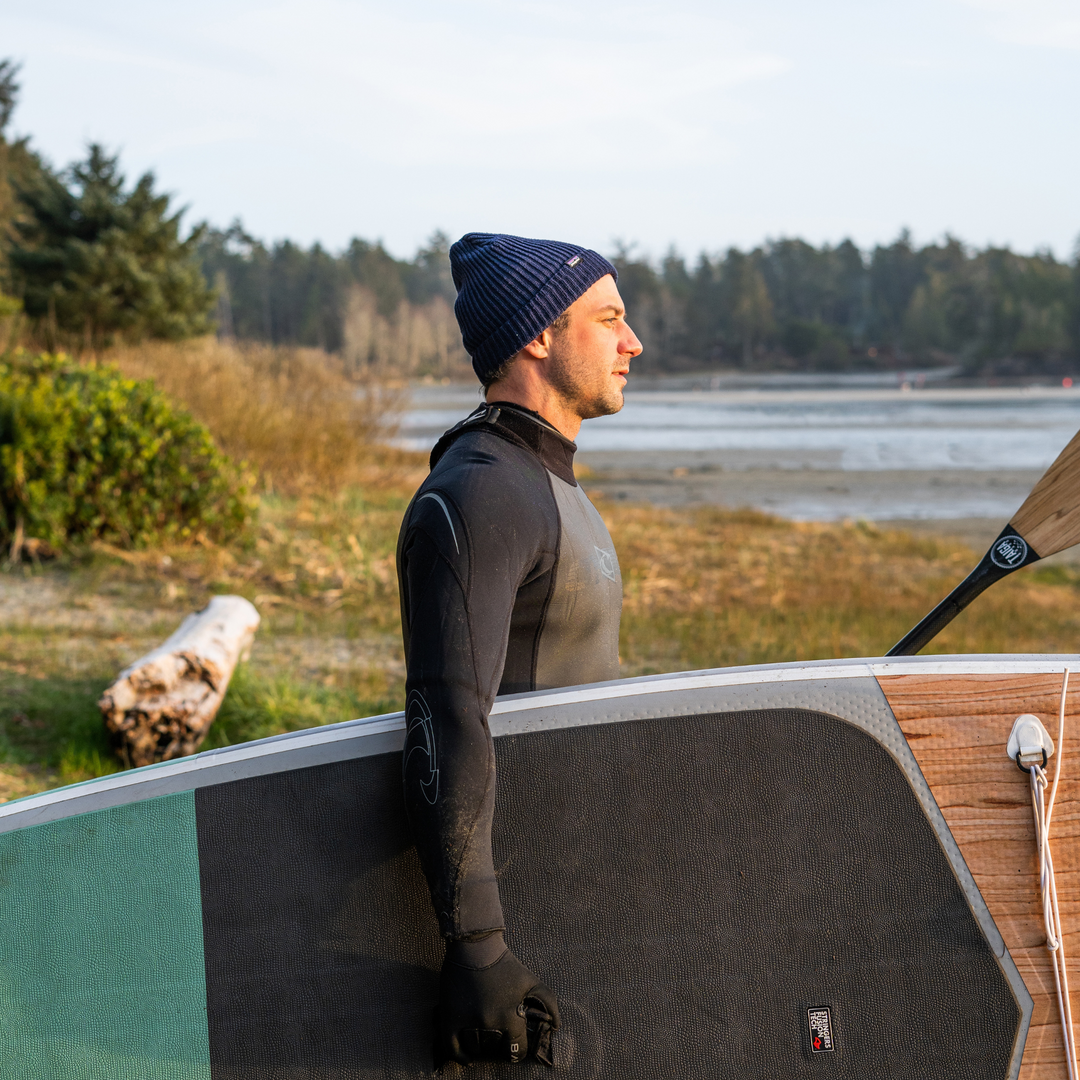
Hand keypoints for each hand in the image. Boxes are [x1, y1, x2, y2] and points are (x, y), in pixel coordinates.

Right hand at [436, 933, 559, 1067]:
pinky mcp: (450, 1016)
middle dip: (500, 1048)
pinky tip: (467, 1058)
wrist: (475, 945)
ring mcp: (468, 1021)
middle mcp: (490, 1022)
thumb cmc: (505, 963)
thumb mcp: (531, 981)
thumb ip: (549, 1003)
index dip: (518, 1050)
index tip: (516, 1046)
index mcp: (510, 1017)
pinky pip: (452, 1047)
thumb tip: (557, 1025)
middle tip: (500, 1041)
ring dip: (482, 1048)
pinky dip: (459, 1056)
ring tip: (486, 1043)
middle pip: (495, 1051)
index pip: (517, 1049)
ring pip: (476, 1049)